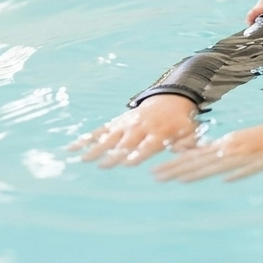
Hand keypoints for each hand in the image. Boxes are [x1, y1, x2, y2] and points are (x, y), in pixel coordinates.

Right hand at [69, 94, 199, 168]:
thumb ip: (189, 143)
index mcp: (159, 133)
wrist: (171, 97)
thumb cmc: (181, 121)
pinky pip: (99, 131)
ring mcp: (126, 124)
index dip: (137, 154)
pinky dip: (86, 139)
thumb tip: (185, 152)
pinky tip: (72, 149)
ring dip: (97, 148)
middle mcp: (140, 128)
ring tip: (83, 160)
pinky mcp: (117, 123)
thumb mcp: (191, 130)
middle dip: (114, 154)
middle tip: (101, 165)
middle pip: (125, 143)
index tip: (127, 163)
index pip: (147, 145)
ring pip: (109, 137)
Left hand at [153, 114, 262, 182]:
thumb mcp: (239, 143)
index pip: (195, 156)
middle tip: (156, 177)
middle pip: (201, 161)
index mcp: (226, 144)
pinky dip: (237, 173)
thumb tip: (198, 160)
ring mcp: (247, 154)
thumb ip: (219, 152)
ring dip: (199, 172)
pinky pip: (249, 168)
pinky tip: (226, 179)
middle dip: (178, 169)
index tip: (156, 172)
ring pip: (219, 165)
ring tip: (180, 180)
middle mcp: (232, 148)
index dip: (175, 164)